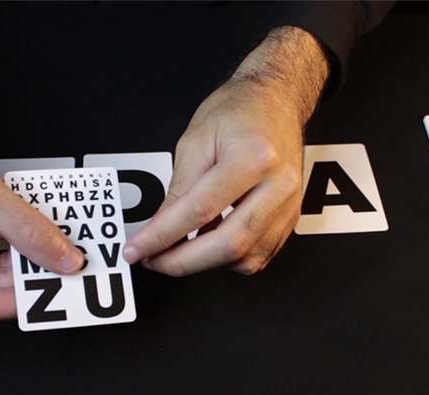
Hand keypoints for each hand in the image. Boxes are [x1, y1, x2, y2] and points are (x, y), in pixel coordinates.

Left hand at [123, 27, 328, 275]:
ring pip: (246, 258)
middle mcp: (278, 184)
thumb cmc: (238, 110)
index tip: (137, 250)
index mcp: (253, 157)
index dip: (162, 236)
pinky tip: (209, 243)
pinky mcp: (291, 217)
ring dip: (205, 262)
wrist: (276, 99)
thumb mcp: (196, 141)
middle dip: (183, 262)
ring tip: (179, 248)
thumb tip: (157, 229)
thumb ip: (177, 189)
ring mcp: (289, 204)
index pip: (199, 210)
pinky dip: (229, 258)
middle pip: (229, 243)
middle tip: (154, 261)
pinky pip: (259, 255)